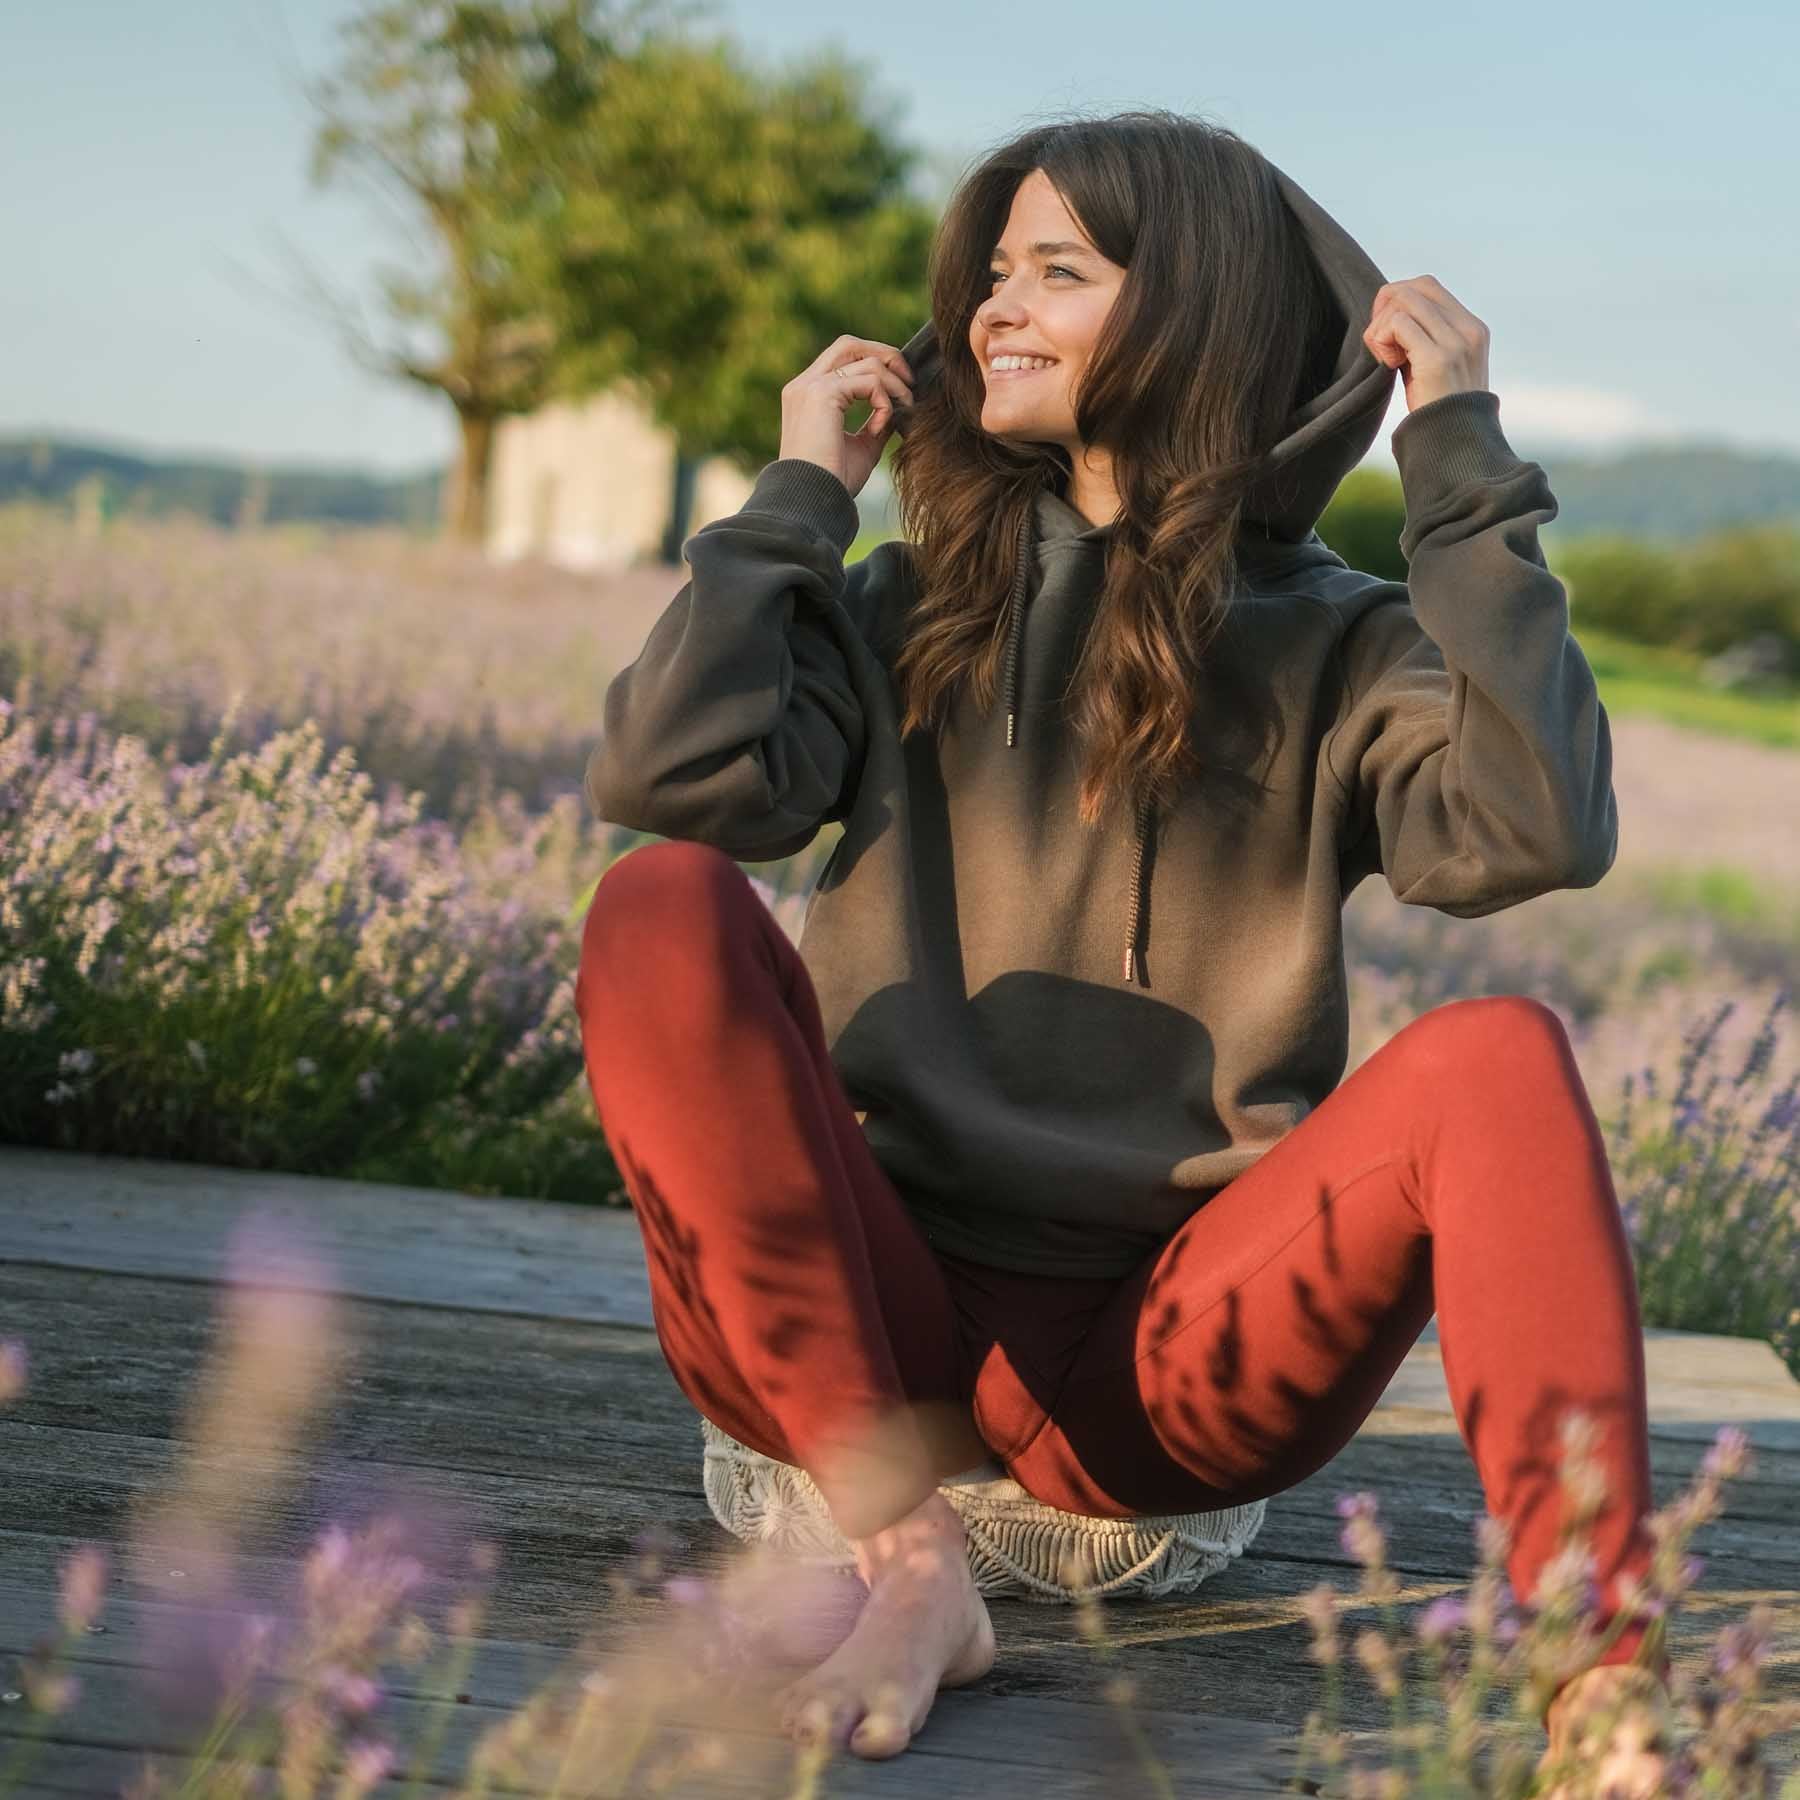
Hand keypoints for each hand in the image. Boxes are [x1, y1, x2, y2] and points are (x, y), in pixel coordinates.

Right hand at [779, 335, 914, 498]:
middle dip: (886, 356)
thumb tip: (899, 408)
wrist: (812, 501)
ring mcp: (810, 386)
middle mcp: (804, 385)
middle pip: (851, 345)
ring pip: (866, 361)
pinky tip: (882, 425)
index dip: (875, 364)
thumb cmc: (832, 483)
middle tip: (909, 382)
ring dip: (894, 384)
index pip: (842, 359)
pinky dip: (884, 401)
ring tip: (905, 409)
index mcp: (807, 395)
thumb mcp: (860, 447)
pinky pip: (869, 381)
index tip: (900, 389)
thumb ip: (876, 423)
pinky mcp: (822, 394)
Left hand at [1363, 277, 1490, 412]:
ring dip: (1380, 326)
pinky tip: (1386, 364)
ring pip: (1404, 301)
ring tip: (1384, 357)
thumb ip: (1423, 340)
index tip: (1386, 332)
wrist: (1458, 448)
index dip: (1398, 300)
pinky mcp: (1437, 358)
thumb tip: (1389, 318)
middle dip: (1385, 308)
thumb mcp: (1437, 369)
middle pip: (1414, 288)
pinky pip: (1398, 323)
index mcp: (1473, 329)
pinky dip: (1381, 338)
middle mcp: (1469, 329)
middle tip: (1378, 342)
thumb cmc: (1440, 414)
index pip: (1428, 286)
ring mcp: (1456, 342)